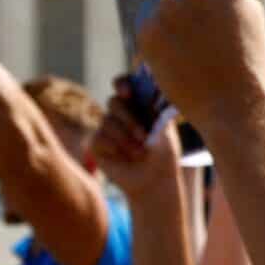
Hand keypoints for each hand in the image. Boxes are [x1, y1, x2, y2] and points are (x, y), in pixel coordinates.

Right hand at [91, 79, 185, 203]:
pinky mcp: (97, 144)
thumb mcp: (167, 133)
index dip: (122, 84)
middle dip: (129, 119)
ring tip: (140, 154)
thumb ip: (160, 113)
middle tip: (144, 137)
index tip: (128, 93)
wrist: (154, 181)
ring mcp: (107, 128)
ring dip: (125, 139)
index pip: (124, 84)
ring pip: (107, 122)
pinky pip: (99, 137)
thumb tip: (157, 93)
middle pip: (114, 102)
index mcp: (138, 105)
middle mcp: (120, 114)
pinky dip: (114, 148)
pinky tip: (123, 158)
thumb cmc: (164, 155)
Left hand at [137, 0, 264, 130]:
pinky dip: (157, 45)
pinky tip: (176, 63)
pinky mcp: (149, 32)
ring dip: (169, 26)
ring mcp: (169, 9)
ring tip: (188, 55)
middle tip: (190, 34)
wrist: (233, 104)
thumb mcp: (251, 19)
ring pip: (161, 10)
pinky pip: (148, 31)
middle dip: (180, 5)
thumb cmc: (249, 65)